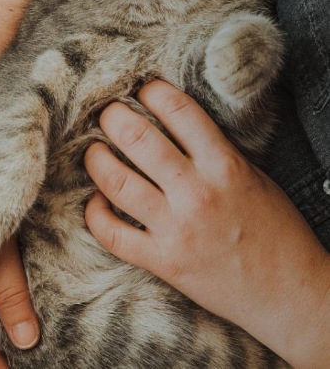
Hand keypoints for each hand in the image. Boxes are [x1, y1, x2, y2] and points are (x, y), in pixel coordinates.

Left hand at [84, 80, 329, 367]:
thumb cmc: (275, 229)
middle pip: (137, 139)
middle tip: (106, 113)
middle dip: (112, 117)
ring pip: (117, 182)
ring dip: (96, 160)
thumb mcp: (252, 176)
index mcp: (225, 165)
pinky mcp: (164, 262)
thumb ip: (212, 150)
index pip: (178, 110)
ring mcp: (177, 229)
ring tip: (92, 151)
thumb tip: (170, 124)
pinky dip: (95, 214)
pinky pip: (113, 235)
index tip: (140, 89)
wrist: (291, 294)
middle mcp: (197, 192)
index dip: (151, 91)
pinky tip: (95, 201)